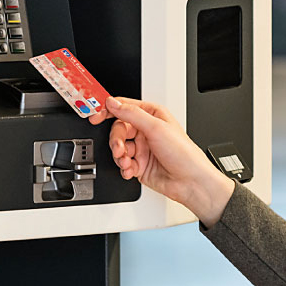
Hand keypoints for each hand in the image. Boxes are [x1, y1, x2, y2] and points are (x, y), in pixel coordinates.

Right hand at [89, 96, 234, 226]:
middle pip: (118, 130)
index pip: (124, 108)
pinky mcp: (139, 165)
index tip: (94, 116)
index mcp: (152, 116)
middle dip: (116, 140)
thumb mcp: (156, 128)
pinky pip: (123, 163)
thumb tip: (113, 103)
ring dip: (119, 156)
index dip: (108, 110)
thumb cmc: (184, 154)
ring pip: (118, 147)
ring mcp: (142, 149)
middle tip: (119, 149)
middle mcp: (146, 131)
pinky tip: (130, 170)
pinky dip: (124, 167)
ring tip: (126, 162)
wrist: (191, 182)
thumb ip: (131, 114)